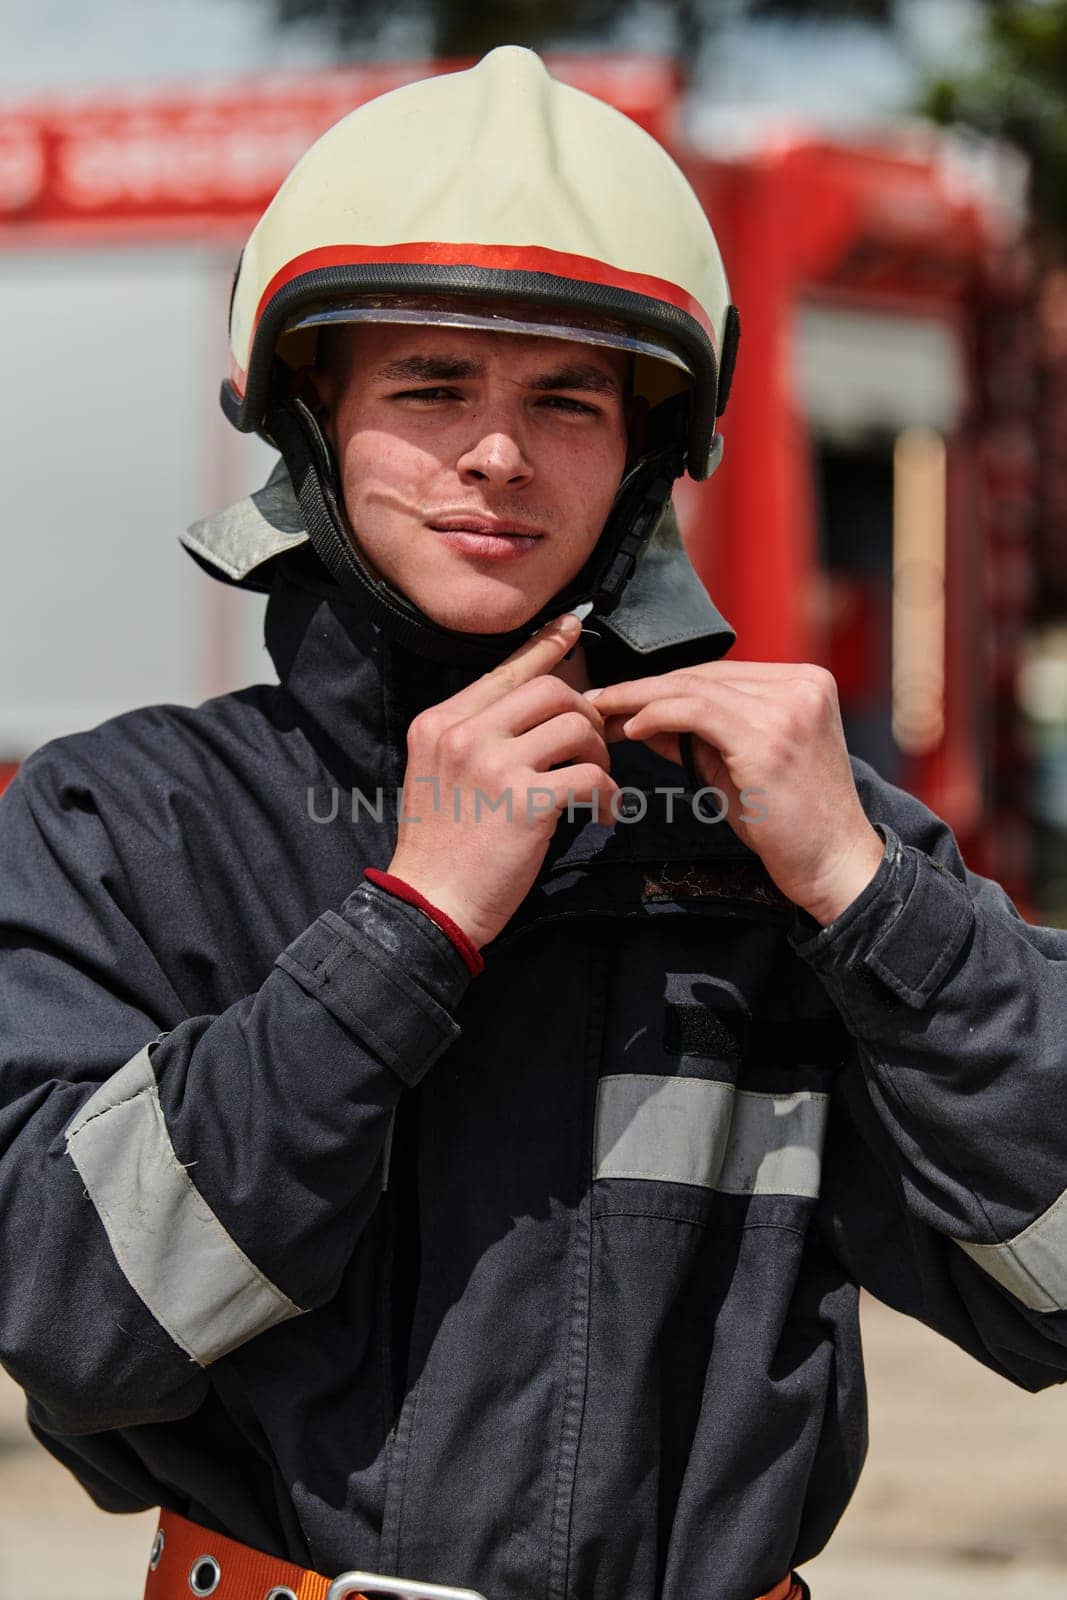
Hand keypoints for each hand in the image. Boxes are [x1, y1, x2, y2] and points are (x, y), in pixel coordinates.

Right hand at [389, 613, 617, 948]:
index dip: (545, 646)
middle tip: (593, 748)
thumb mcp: (436, 774)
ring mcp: (493, 765)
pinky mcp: (525, 801)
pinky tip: (600, 815)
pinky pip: (590, 777)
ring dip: (600, 756)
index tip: (572, 629)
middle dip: (584, 713)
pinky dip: (607, 795)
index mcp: (439, 722)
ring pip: (576, 727)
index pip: (504, 670)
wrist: (430, 903)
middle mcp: (463, 734)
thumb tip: (530, 710)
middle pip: (550, 690)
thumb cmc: (440, 848)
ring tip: (596, 785)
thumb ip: (473, 737)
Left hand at [587, 662, 884, 924]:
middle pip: (705, 675)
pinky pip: (696, 711)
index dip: (666, 684)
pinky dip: (656, 715)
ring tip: (603, 713)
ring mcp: (788, 708)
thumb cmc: (790, 823)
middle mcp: (802, 686)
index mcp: (805, 684)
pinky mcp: (769, 737)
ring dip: (640, 699)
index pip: (720, 673)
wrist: (835, 864)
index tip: (621, 699)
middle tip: (597, 701)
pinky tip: (632, 728)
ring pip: (695, 688)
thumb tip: (641, 718)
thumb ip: (698, 736)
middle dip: (644, 688)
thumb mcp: (740, 766)